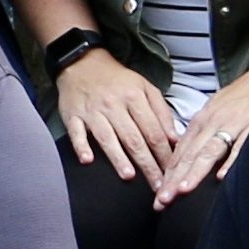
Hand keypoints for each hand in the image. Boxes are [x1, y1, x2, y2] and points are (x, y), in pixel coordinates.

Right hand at [51, 48, 176, 186]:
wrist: (83, 63)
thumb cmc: (117, 80)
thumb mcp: (145, 87)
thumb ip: (161, 112)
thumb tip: (175, 139)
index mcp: (134, 98)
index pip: (153, 130)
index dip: (164, 153)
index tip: (172, 172)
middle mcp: (114, 105)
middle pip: (133, 138)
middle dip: (147, 164)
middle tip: (157, 185)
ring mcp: (92, 111)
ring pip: (107, 137)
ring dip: (118, 157)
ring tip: (129, 175)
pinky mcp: (73, 115)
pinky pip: (76, 133)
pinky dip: (81, 146)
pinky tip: (87, 159)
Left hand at [154, 69, 248, 203]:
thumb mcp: (220, 109)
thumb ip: (206, 132)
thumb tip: (191, 156)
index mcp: (204, 119)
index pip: (181, 152)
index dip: (168, 175)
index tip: (158, 197)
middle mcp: (214, 121)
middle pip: (189, 154)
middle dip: (173, 180)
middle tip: (161, 201)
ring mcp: (234, 123)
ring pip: (209, 151)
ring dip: (194, 172)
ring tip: (182, 190)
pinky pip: (241, 145)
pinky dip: (231, 160)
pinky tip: (223, 177)